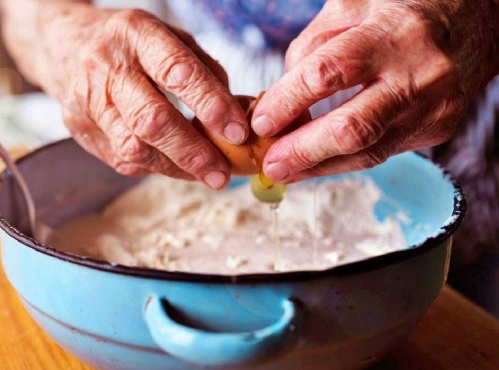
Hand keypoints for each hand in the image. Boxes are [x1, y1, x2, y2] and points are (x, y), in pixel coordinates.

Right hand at [32, 5, 247, 188]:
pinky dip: (158, 168)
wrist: (65, 46)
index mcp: (136, 34)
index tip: (237, 131)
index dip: (210, 104)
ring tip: (207, 174)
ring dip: (176, 167)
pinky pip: (124, 160)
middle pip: (151, 119)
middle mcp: (107, 67)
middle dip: (192, 151)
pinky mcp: (81, 130)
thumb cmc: (131, 44)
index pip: (176, 71)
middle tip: (222, 172)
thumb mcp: (169, 37)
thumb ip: (204, 71)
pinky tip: (179, 167)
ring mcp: (88, 102)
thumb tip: (238, 113)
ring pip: (134, 147)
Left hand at [252, 0, 498, 182]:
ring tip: (284, 171)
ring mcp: (432, 106)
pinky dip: (342, 162)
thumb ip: (310, 50)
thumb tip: (279, 102)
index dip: (289, 101)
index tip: (261, 122)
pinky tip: (315, 164)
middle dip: (303, 151)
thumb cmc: (396, 14)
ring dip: (318, 167)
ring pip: (368, 152)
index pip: (330, 72)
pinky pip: (380, 154)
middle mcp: (418, 73)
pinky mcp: (436, 129)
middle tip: (270, 163)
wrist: (468, 25)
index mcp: (391, 33)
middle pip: (353, 127)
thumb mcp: (349, 11)